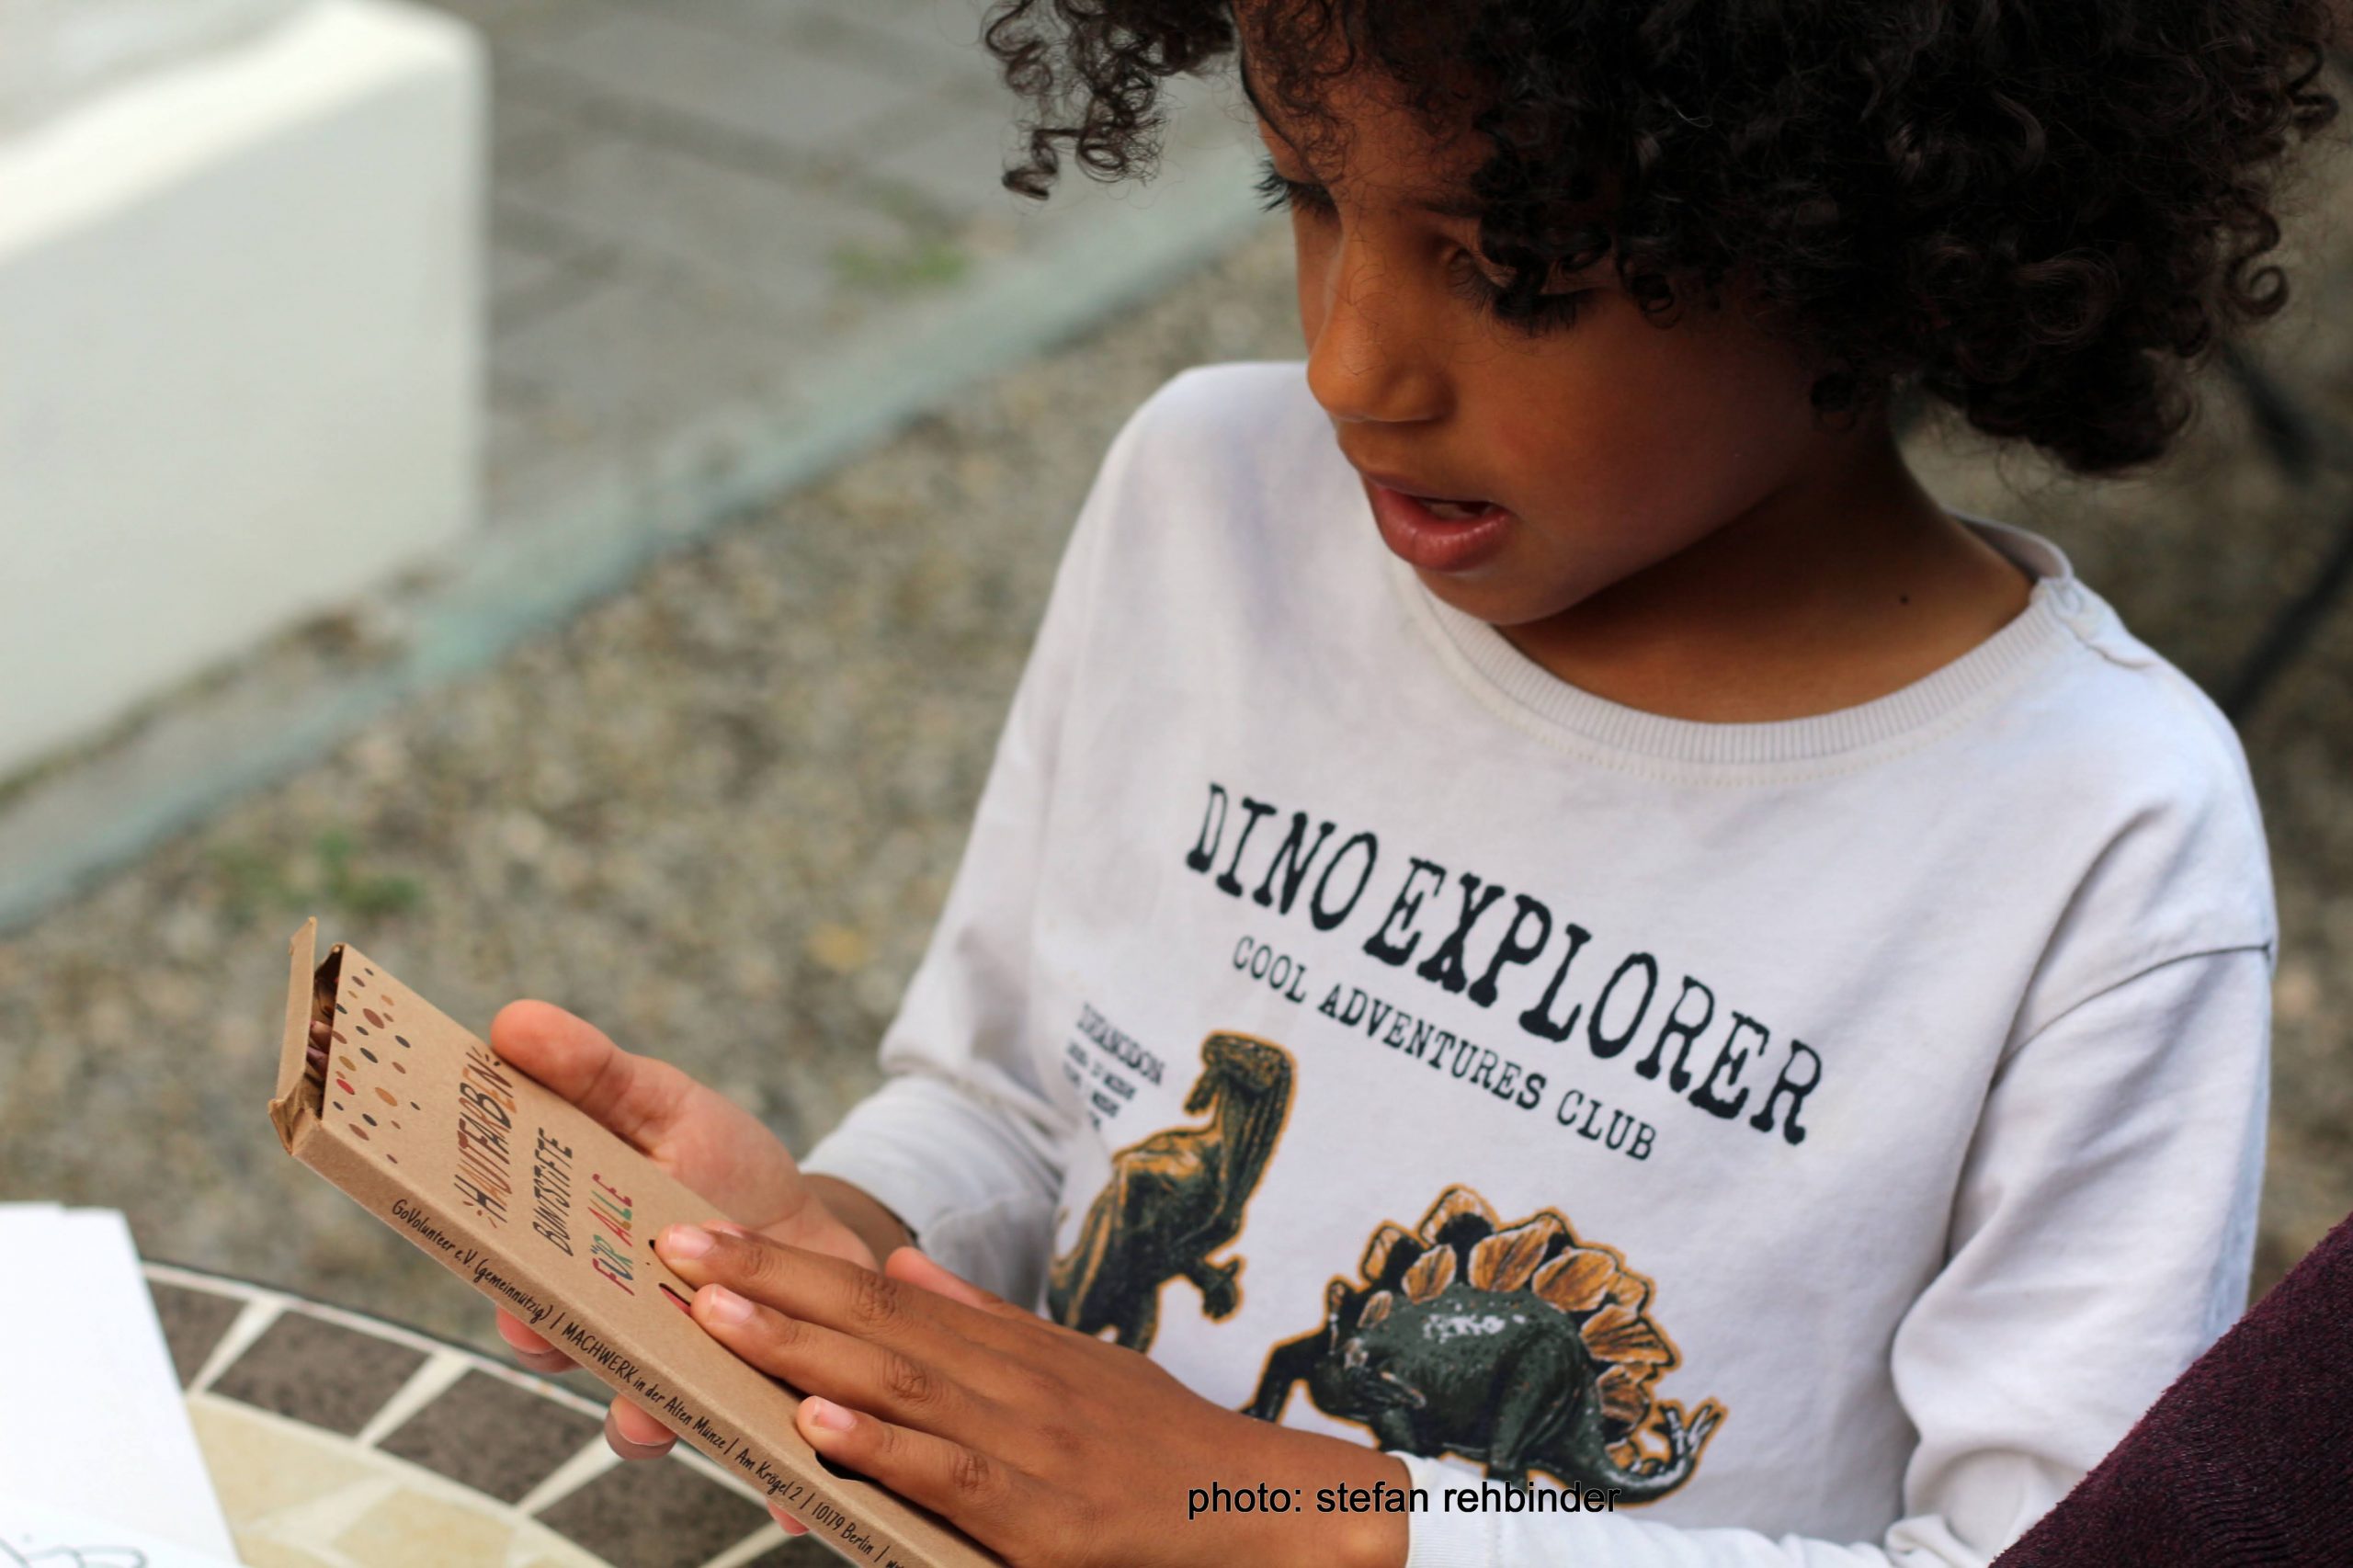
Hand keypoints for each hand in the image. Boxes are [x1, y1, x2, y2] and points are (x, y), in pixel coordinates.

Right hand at [365, 1002, 901, 1461]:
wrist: (806, 1223)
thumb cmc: (715, 1165)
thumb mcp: (660, 1103)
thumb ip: (591, 1073)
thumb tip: (514, 1024)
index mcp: (574, 1263)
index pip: (518, 1286)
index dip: (512, 1296)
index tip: (515, 1290)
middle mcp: (614, 1332)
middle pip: (573, 1360)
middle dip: (577, 1362)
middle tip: (591, 1361)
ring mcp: (679, 1373)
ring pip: (651, 1416)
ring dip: (657, 1421)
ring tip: (670, 1416)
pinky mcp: (750, 1404)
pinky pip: (751, 1450)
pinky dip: (774, 1475)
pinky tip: (800, 1491)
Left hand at [649, 1224, 1413, 1567]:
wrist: (1260, 1505)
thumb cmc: (1157, 1447)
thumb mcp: (1069, 1367)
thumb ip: (982, 1322)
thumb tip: (905, 1269)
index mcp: (999, 1351)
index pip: (873, 1293)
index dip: (783, 1262)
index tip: (699, 1232)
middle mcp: (1002, 1383)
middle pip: (868, 1322)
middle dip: (764, 1283)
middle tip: (672, 1247)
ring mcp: (1020, 1445)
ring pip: (895, 1384)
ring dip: (800, 1345)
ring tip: (716, 1314)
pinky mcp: (1039, 1516)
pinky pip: (950, 1474)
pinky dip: (883, 1446)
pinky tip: (820, 1424)